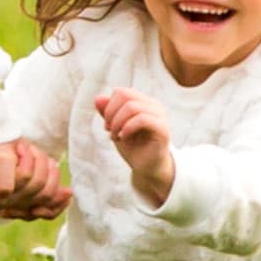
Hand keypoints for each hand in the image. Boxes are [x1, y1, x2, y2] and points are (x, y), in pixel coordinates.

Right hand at [0, 138, 70, 219]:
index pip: (23, 177)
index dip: (26, 161)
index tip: (20, 146)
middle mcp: (11, 205)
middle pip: (38, 185)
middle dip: (39, 161)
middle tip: (30, 148)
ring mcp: (25, 209)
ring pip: (47, 194)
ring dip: (50, 173)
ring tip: (42, 159)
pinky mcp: (36, 210)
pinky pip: (50, 212)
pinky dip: (60, 202)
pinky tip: (67, 192)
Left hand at [94, 88, 173, 205]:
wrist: (147, 168)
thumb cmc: (133, 147)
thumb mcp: (116, 128)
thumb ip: (108, 113)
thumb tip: (98, 98)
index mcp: (144, 102)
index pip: (121, 92)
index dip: (108, 107)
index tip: (107, 125)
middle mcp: (154, 106)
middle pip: (125, 96)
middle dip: (111, 113)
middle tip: (108, 130)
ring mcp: (160, 116)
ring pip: (132, 106)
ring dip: (117, 122)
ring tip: (115, 136)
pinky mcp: (163, 129)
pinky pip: (142, 119)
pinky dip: (127, 127)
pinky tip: (123, 137)